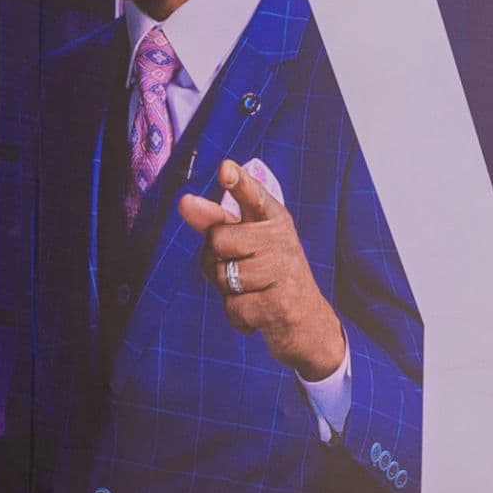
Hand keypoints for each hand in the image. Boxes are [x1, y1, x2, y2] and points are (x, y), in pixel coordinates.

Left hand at [178, 159, 346, 380]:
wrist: (308, 323)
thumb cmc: (267, 276)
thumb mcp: (245, 244)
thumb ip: (214, 221)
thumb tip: (184, 201)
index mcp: (274, 218)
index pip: (254, 195)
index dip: (239, 182)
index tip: (225, 169)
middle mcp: (282, 239)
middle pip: (218, 239)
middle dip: (215, 262)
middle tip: (242, 273)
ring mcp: (283, 270)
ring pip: (222, 275)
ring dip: (228, 292)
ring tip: (254, 292)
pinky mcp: (280, 303)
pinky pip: (232, 307)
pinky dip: (238, 317)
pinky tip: (258, 313)